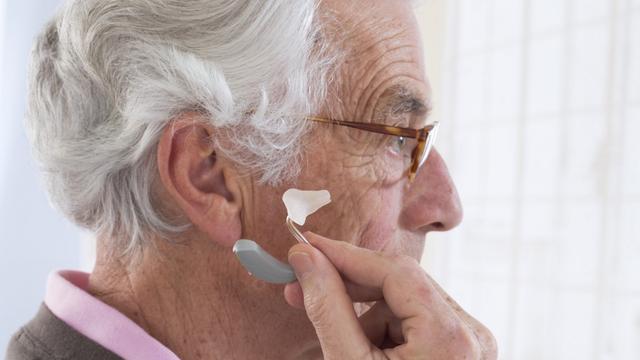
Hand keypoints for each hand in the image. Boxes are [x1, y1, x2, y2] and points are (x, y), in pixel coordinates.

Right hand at [283, 232, 496, 359]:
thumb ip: (328, 306)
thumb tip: (306, 259)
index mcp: (451, 337)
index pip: (394, 271)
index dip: (344, 254)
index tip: (306, 244)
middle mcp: (471, 334)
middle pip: (401, 284)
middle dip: (348, 283)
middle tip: (300, 281)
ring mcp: (470, 345)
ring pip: (406, 304)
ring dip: (363, 311)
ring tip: (334, 336)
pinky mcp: (461, 353)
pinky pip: (415, 324)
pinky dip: (382, 330)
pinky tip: (359, 348)